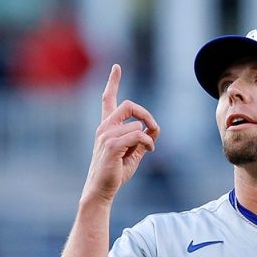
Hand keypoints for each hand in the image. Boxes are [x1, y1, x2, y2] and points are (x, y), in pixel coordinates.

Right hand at [83, 64, 160, 202]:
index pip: (108, 100)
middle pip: (129, 106)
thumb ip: (143, 139)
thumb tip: (155, 128)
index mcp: (107, 127)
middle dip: (147, 114)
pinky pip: (137, 134)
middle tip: (154, 128)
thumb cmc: (115, 172)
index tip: (116, 67)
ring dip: (149, 136)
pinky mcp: (111, 146)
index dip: (113, 82)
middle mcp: (104, 127)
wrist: (101, 190)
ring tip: (148, 148)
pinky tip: (149, 150)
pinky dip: (148, 142)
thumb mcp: (134, 152)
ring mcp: (106, 136)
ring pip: (137, 124)